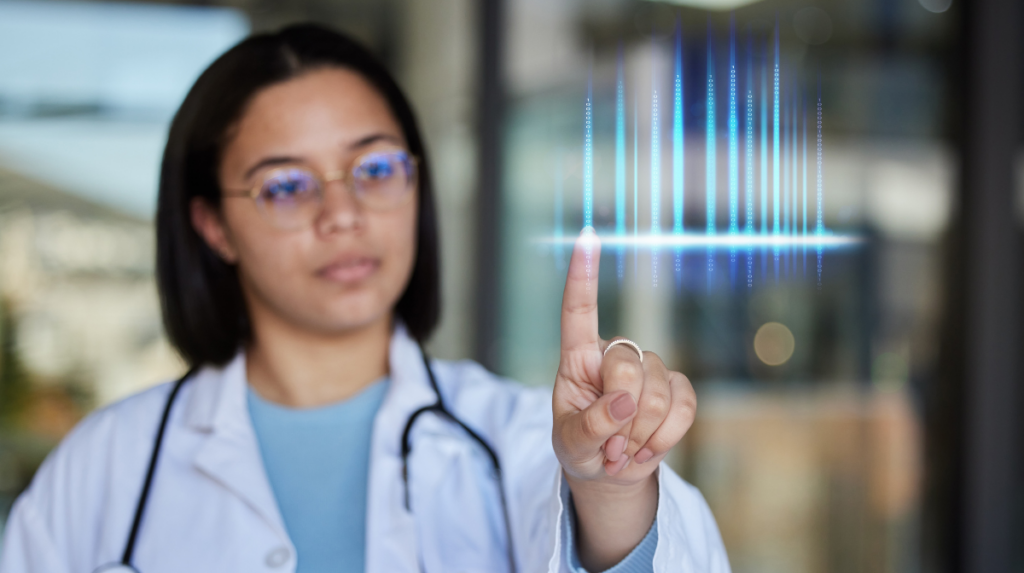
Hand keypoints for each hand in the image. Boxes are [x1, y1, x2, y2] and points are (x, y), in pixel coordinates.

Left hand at [551, 228, 696, 487]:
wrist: (610, 472)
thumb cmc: (581, 448)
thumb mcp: (570, 443)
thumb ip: (589, 425)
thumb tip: (622, 402)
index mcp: (579, 358)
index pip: (579, 311)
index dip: (584, 275)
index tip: (587, 236)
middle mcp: (616, 353)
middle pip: (626, 367)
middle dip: (619, 416)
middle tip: (607, 446)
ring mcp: (650, 368)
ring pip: (657, 393)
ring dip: (638, 434)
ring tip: (621, 449)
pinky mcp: (678, 387)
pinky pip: (683, 408)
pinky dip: (664, 438)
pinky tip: (647, 448)